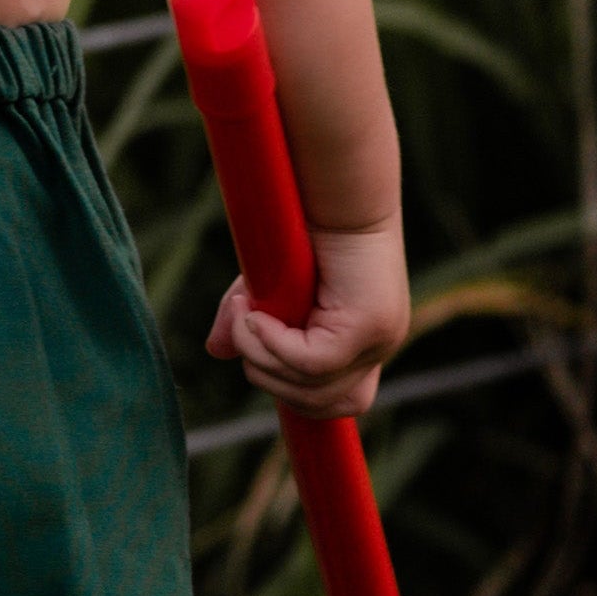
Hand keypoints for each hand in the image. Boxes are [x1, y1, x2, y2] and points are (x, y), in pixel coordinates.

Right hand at [207, 214, 406, 421]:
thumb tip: (218, 351)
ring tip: (242, 314)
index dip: (295, 396)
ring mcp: (378, 339)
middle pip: (319, 404)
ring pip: (311, 387)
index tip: (259, 367)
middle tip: (240, 326)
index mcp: (362, 345)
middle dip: (266, 375)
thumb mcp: (265, 288)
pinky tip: (253, 314)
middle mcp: (377, 347)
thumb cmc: (301, 230)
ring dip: (263, 357)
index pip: (339, 404)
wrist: (332, 191)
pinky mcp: (368, 326)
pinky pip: (312, 361)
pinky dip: (273, 343)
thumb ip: (246, 324)